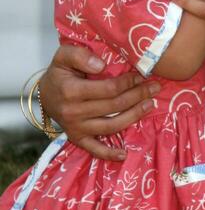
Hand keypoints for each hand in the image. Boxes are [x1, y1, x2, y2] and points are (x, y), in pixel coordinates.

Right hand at [39, 46, 159, 161]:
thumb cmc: (59, 73)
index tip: (141, 76)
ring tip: (151, 105)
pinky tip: (124, 154)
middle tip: (154, 87)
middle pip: (114, 106)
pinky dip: (109, 154)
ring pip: (111, 126)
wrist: (44, 94)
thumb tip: (101, 65)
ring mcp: (76, 128)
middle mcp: (73, 112)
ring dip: (134, 116)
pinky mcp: (77, 138)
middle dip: (138, 95)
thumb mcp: (64, 55)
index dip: (128, 83)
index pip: (108, 89)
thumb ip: (80, 55)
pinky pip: (94, 149)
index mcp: (71, 91)